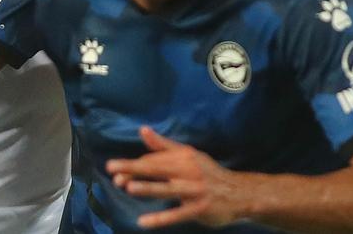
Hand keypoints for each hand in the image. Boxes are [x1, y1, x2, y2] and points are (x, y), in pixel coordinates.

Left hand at [106, 126, 241, 228]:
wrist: (240, 193)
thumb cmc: (208, 173)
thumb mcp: (189, 155)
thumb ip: (163, 146)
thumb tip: (142, 130)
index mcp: (184, 156)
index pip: (154, 159)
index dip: (134, 164)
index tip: (114, 169)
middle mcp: (189, 170)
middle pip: (157, 168)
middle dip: (133, 168)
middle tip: (111, 170)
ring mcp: (195, 190)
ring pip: (168, 188)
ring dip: (148, 188)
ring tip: (128, 187)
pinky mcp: (200, 209)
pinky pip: (177, 214)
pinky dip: (160, 218)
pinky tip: (143, 222)